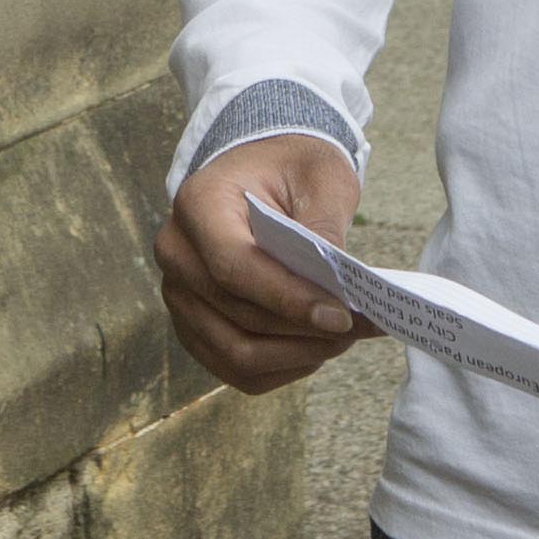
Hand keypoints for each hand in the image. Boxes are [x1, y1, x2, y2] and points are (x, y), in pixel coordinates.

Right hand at [159, 135, 374, 394]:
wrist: (260, 172)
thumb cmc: (290, 169)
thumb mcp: (320, 177)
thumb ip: (324, 227)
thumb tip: (338, 288)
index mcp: (198, 204)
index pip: (234, 266)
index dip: (289, 299)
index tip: (342, 316)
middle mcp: (176, 253)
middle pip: (238, 315)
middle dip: (305, 331)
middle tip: (361, 328)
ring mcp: (179, 295)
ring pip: (236, 353)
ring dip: (297, 355)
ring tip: (343, 339)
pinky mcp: (193, 326)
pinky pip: (235, 368)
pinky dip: (281, 368)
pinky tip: (315, 348)